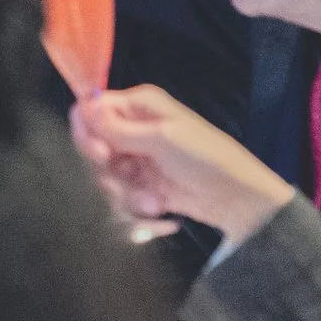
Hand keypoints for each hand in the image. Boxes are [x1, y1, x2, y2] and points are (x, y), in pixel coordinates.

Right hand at [70, 84, 297, 244]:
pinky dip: (138, 215)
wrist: (238, 200)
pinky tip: (161, 214)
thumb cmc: (206, 158)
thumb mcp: (162, 138)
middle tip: (126, 183)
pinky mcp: (143, 190)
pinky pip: (121, 204)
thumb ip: (118, 127)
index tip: (101, 155)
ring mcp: (138, 163)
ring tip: (155, 203)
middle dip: (109, 175)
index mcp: (139, 107)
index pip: (90, 113)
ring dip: (127, 198)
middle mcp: (133, 131)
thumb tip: (81, 106)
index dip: (88, 135)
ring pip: (105, 182)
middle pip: (92, 152)